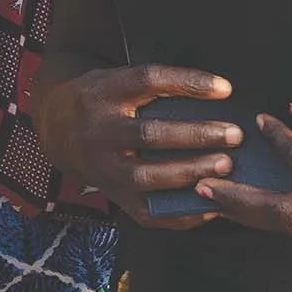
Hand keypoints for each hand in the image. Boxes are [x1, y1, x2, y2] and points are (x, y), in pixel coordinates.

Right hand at [34, 64, 240, 225]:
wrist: (56, 127)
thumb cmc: (101, 100)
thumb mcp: (117, 79)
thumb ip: (158, 85)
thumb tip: (220, 93)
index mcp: (101, 92)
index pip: (146, 81)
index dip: (187, 84)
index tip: (226, 89)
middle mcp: (97, 130)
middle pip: (149, 134)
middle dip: (196, 135)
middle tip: (234, 135)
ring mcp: (102, 166)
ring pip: (148, 176)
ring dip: (191, 172)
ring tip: (226, 166)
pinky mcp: (111, 194)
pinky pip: (148, 211)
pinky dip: (182, 212)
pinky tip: (210, 205)